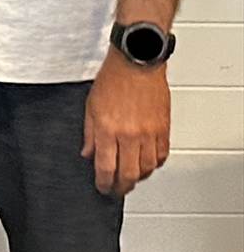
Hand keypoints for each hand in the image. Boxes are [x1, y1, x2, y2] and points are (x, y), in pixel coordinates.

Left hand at [82, 51, 169, 197]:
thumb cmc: (113, 79)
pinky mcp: (164, 128)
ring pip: (147, 168)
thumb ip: (89, 134)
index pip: (105, 167)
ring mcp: (149, 133)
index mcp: (108, 129)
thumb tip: (88, 154)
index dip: (104, 183)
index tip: (102, 188)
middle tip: (117, 190)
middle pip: (129, 173)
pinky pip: (162, 155)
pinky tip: (147, 163)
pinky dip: (155, 164)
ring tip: (131, 177)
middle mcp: (129, 134)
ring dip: (139, 177)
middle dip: (121, 187)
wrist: (137, 62)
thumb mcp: (90, 106)